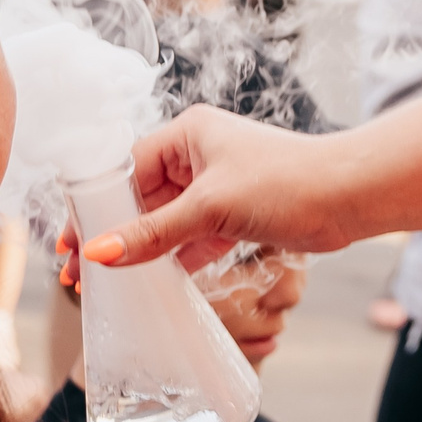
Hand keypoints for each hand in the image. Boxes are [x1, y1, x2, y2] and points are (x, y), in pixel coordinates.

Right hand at [77, 106, 367, 274]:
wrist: (350, 197)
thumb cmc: (287, 182)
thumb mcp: (211, 208)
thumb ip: (154, 233)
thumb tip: (99, 253)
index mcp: (187, 135)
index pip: (125, 172)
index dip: (95, 210)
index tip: (71, 245)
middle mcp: (198, 155)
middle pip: (141, 199)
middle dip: (113, 236)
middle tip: (80, 274)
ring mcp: (216, 186)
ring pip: (165, 221)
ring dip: (141, 251)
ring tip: (106, 286)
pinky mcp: (233, 214)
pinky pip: (191, 237)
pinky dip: (172, 259)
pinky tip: (150, 286)